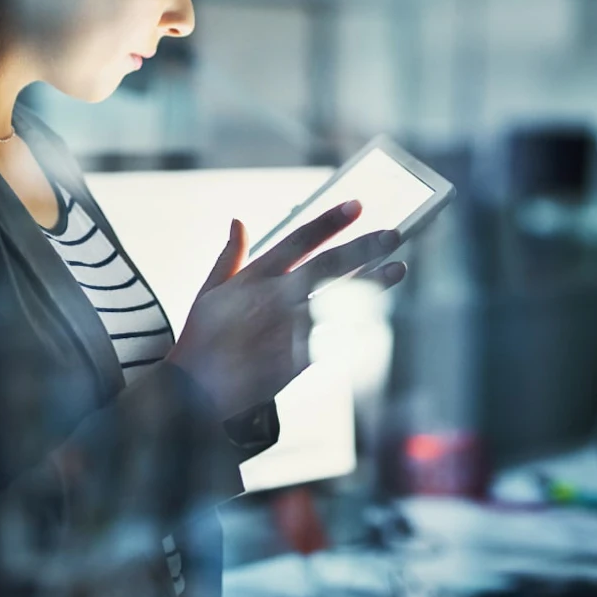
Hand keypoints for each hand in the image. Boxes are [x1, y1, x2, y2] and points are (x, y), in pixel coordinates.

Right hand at [166, 201, 407, 419]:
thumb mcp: (210, 291)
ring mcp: (289, 328)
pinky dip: (360, 327)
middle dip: (364, 247)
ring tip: (399, 269)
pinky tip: (381, 316)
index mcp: (255, 277)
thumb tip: (238, 220)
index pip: (299, 239)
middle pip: (328, 265)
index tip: (357, 205)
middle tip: (393, 234)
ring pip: (340, 300)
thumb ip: (230, 255)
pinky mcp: (299, 359)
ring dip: (373, 284)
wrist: (196, 391)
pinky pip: (338, 339)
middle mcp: (275, 298)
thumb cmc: (202, 340)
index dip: (330, 221)